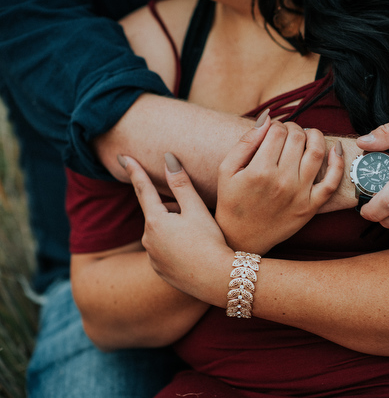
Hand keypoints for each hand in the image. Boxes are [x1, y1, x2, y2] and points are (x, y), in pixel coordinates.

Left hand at [120, 153, 232, 296]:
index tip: (122, 156)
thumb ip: (180, 183)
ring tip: (200, 238)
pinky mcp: (160, 271)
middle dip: (174, 209)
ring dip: (175, 228)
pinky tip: (194, 252)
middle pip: (158, 213)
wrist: (217, 279)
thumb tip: (167, 158)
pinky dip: (175, 246)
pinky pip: (164, 250)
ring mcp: (152, 257)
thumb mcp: (197, 209)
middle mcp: (148, 240)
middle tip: (199, 218)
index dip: (134, 171)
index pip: (143, 189)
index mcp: (155, 221)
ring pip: (162, 232)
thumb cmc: (210, 241)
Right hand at [216, 113, 344, 254]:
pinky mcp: (311, 207)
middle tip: (288, 133)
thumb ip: (245, 142)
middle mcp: (283, 181)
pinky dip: (338, 162)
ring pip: (317, 152)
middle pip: (298, 138)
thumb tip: (266, 118)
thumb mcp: (227, 170)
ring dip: (315, 136)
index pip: (278, 131)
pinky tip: (335, 149)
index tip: (273, 130)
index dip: (277, 124)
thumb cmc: (232, 201)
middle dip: (294, 128)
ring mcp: (300, 194)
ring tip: (308, 135)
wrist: (242, 238)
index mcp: (260, 170)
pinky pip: (332, 182)